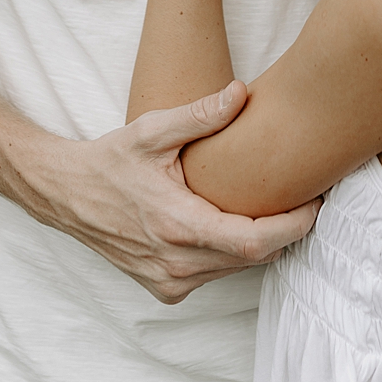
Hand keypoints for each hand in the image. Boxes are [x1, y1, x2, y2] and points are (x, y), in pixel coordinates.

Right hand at [35, 80, 318, 302]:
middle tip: (306, 196)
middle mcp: (175, 262)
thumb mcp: (152, 131)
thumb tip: (242, 93)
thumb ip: (200, 115)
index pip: (256, 240)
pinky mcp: (165, 288)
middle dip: (287, 229)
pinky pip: (218, 274)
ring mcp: (169, 280)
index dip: (295, 225)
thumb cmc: (112, 160)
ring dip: (263, 241)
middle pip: (256, 256)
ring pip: (239, 268)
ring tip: (278, 205)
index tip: (316, 200)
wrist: (65, 195)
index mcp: (177, 225)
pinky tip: (238, 222)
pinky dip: (236, 253)